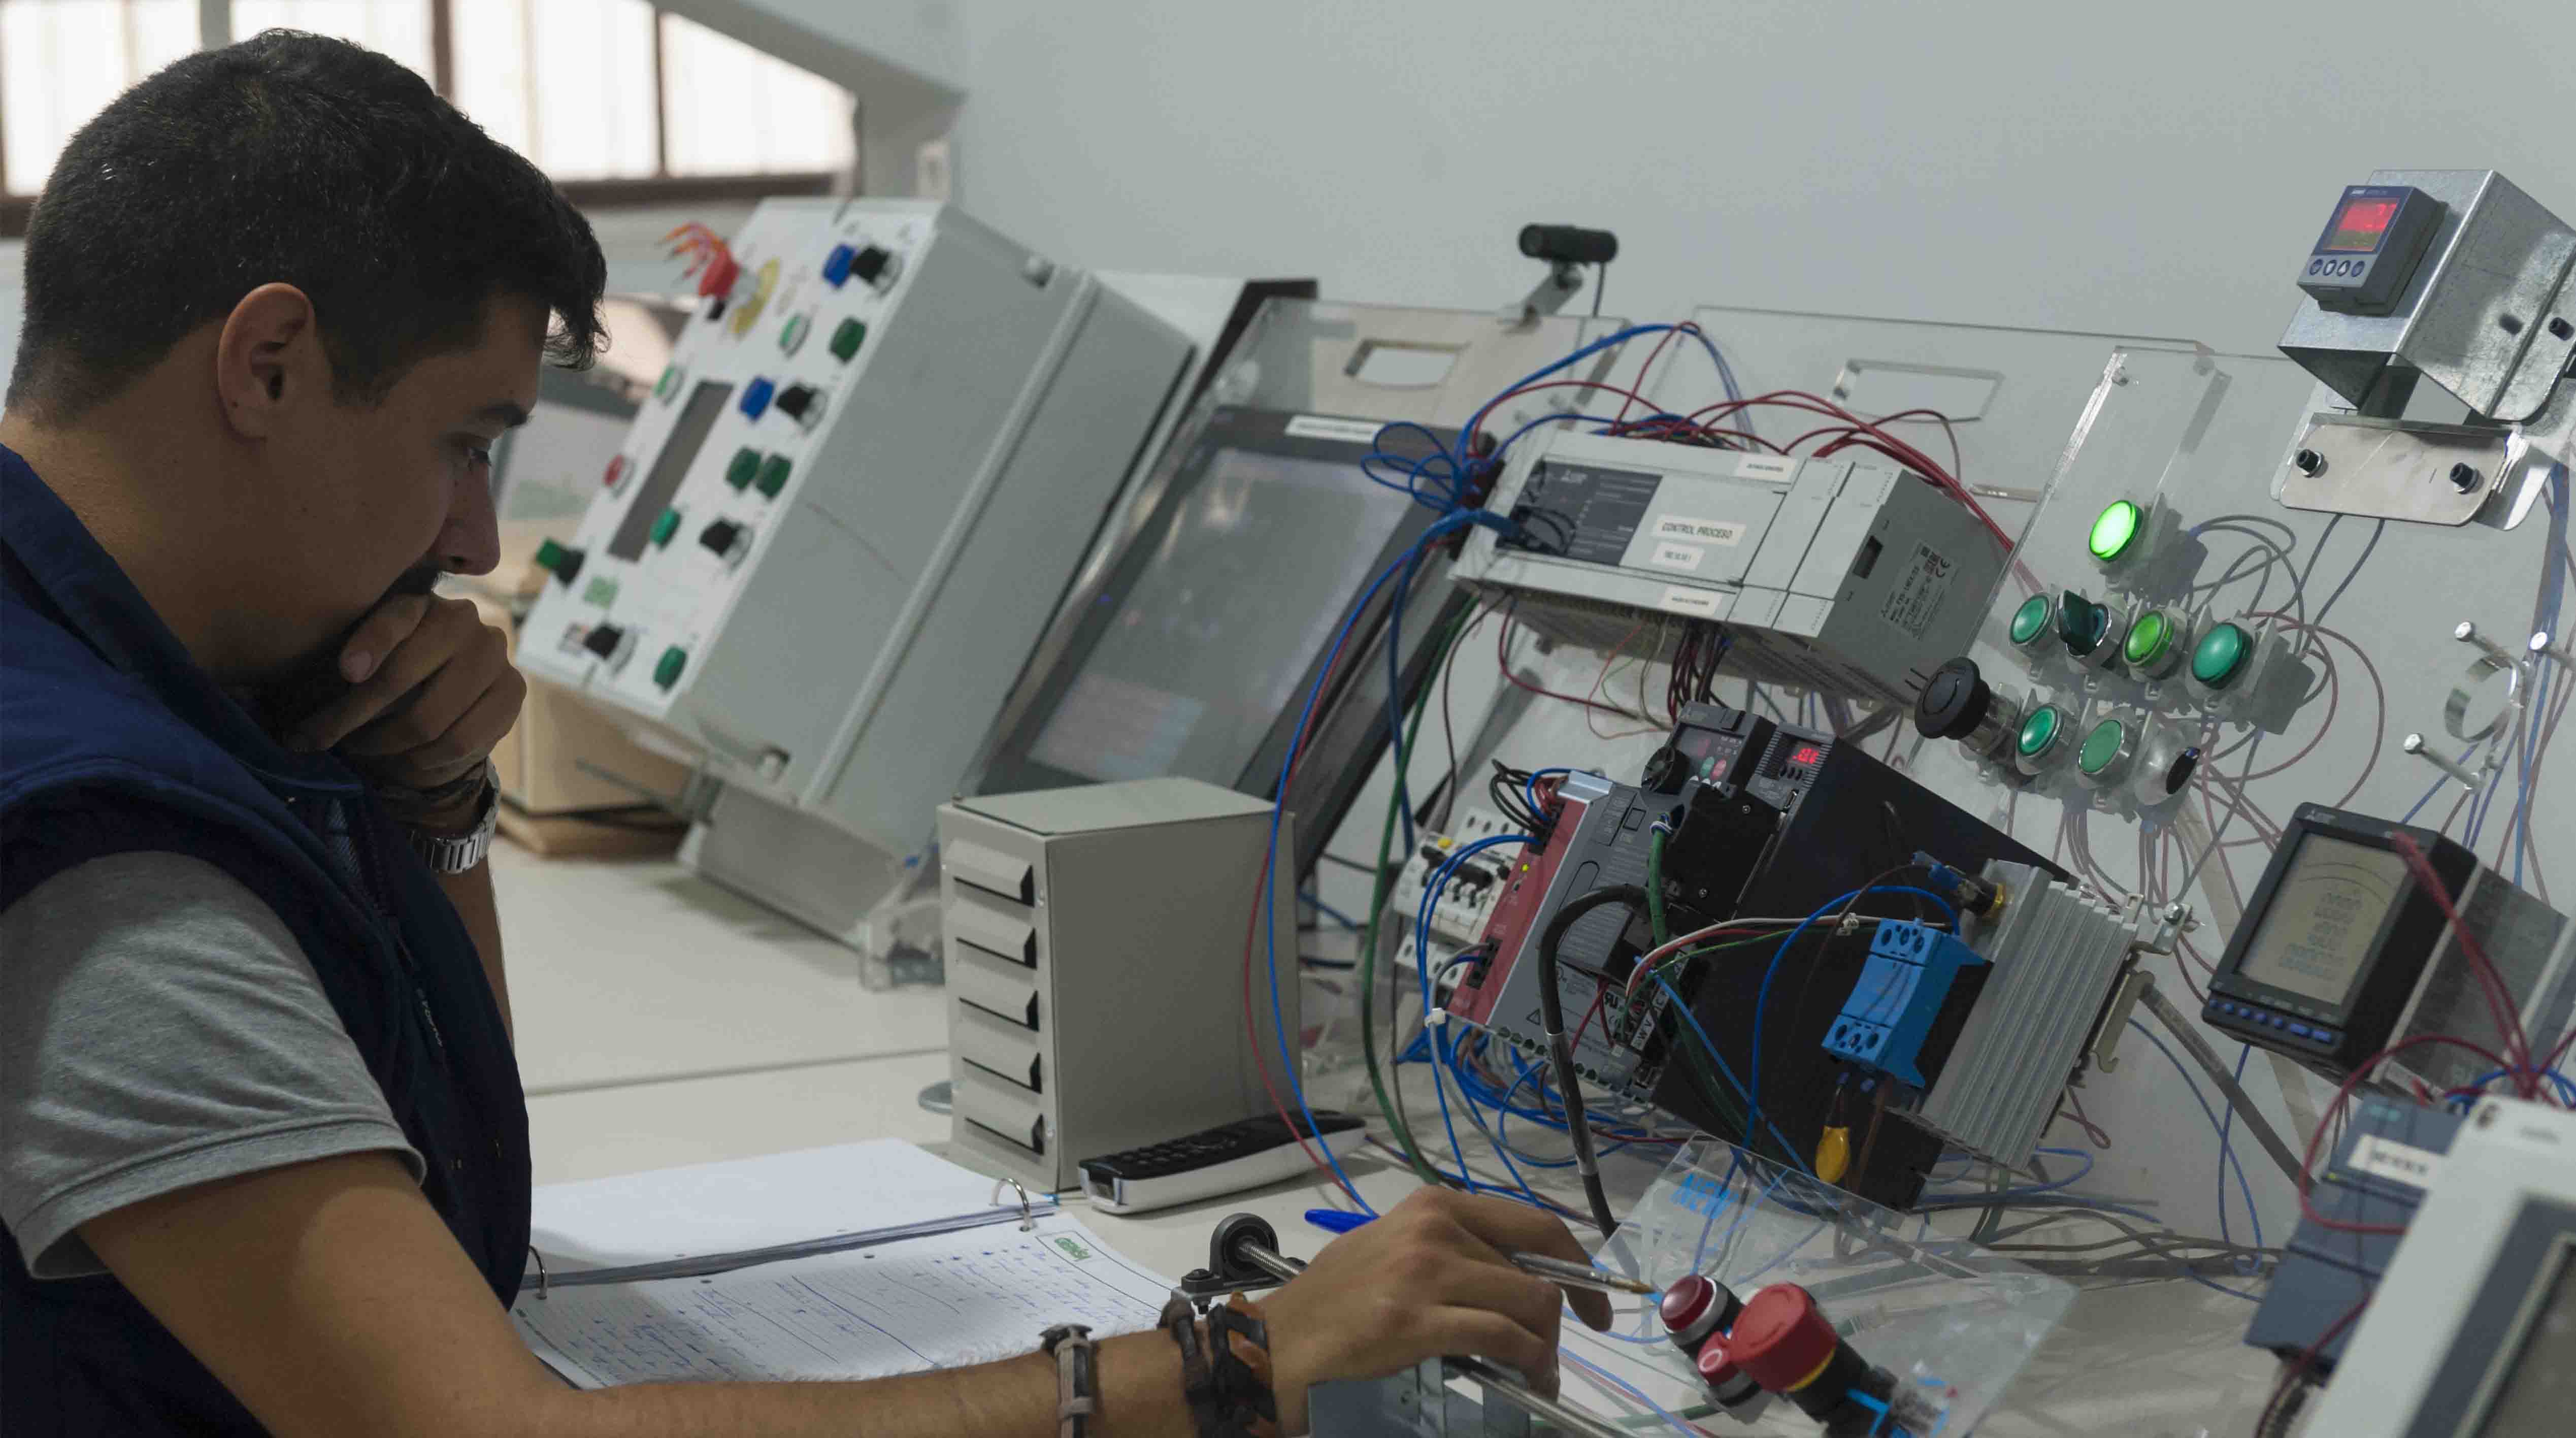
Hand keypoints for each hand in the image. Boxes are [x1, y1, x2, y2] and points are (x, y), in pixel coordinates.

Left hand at [287, 594, 523, 821]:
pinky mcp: (514, 690)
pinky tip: (405, 759)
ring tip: (359, 749)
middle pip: (400, 678)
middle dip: (349, 717)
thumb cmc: (391, 675)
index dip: (371, 643)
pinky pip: (460, 741)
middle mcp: (463, 619)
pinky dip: (424, 759)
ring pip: (428, 719)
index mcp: (419, 602)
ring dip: (383, 745)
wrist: (452, 704)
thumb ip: (341, 674)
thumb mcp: (361, 662)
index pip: (395, 618)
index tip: (346, 671)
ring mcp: (493, 654)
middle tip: (314, 740)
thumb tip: (292, 725)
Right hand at [1256, 1189, 1610, 1433]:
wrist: (1274, 1344)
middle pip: (1539, 1268)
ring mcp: (1426, 1272)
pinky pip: (1504, 1338)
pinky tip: (1529, 1379)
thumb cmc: (1332, 1304)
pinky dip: (1531, 1363)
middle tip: (1556, 1352)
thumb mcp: (1393, 1252)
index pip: (1534, 1222)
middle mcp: (1435, 1227)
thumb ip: (1452, 1254)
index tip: (1592, 1300)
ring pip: (1530, 1303)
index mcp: (1432, 1205)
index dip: (1576, 1263)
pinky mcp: (1417, 1320)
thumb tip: (1516, 1280)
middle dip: (1563, 1316)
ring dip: (1548, 1347)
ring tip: (1540, 1374)